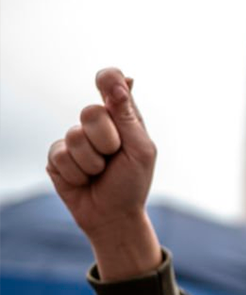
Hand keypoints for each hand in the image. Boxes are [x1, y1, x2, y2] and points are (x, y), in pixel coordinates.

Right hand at [46, 69, 161, 279]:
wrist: (113, 215)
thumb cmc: (132, 182)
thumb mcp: (140, 150)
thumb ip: (128, 116)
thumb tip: (126, 79)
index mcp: (122, 117)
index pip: (111, 84)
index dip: (107, 78)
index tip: (106, 80)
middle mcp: (97, 124)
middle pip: (91, 111)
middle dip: (107, 140)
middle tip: (114, 157)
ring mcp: (74, 139)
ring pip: (75, 136)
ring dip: (92, 162)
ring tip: (100, 172)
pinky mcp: (57, 156)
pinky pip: (61, 156)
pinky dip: (77, 173)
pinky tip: (84, 179)